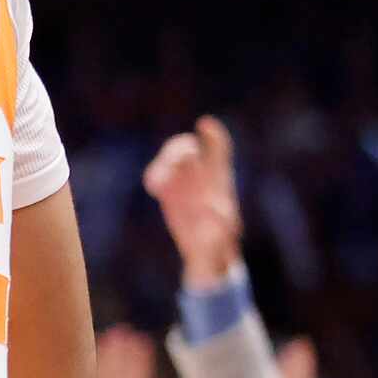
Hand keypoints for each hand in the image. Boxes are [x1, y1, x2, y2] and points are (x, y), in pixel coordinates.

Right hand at [143, 116, 241, 285]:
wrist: (206, 254)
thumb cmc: (220, 244)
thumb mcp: (223, 236)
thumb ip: (219, 226)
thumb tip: (212, 212)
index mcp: (220, 180)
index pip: (218, 149)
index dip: (213, 135)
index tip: (205, 124)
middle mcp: (200, 176)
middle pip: (189, 148)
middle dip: (179, 149)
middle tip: (176, 161)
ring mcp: (182, 182)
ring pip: (170, 159)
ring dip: (163, 163)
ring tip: (158, 182)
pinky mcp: (168, 193)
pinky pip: (156, 176)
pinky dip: (154, 177)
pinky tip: (154, 188)